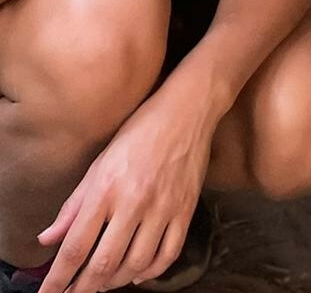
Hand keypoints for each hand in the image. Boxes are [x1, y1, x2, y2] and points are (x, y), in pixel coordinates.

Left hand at [38, 87, 214, 292]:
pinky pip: (169, 252)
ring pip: (136, 263)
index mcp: (107, 188)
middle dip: (84, 287)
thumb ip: (74, 204)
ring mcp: (164, 206)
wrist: (187, 110)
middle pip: (104, 262)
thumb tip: (47, 239)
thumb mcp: (100, 162)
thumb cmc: (140, 131)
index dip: (59, 278)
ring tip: (104, 283)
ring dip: (116, 281)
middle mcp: (134, 201)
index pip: (76, 246)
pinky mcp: (187, 208)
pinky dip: (152, 271)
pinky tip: (139, 273)